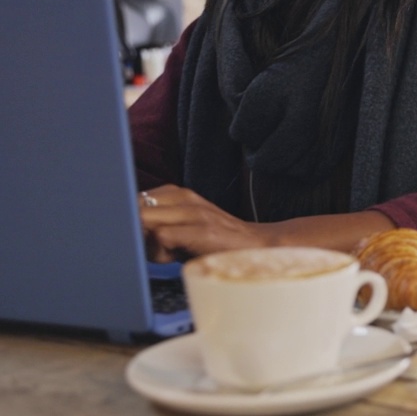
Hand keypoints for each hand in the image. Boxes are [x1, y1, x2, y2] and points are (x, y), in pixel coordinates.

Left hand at [138, 184, 272, 261]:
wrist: (256, 245)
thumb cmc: (214, 241)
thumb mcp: (183, 225)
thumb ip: (157, 222)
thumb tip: (125, 229)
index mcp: (177, 194)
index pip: (132, 199)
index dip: (126, 219)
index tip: (132, 234)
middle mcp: (184, 197)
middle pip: (134, 208)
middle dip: (133, 231)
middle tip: (154, 247)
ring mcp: (194, 212)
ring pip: (145, 219)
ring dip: (147, 241)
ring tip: (167, 252)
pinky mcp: (202, 229)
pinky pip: (161, 236)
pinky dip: (160, 251)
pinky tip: (176, 257)